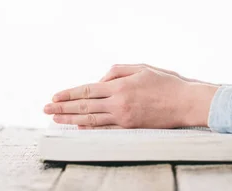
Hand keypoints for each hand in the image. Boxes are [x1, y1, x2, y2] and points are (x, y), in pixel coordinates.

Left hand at [44, 65, 218, 128]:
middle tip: (45, 109)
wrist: (185, 102)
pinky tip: (78, 127)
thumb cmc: (165, 82)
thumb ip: (117, 71)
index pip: (87, 90)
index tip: (54, 96)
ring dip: (70, 120)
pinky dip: (89, 128)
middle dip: (62, 108)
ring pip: (91, 119)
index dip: (68, 94)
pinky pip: (105, 129)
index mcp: (120, 86)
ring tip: (55, 119)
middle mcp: (118, 103)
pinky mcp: (130, 128)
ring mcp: (124, 117)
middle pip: (84, 106)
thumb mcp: (140, 67)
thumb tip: (99, 79)